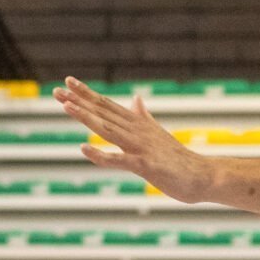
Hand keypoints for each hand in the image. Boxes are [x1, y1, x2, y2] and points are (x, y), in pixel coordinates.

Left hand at [52, 78, 214, 202]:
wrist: (202, 176)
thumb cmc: (177, 159)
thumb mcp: (157, 134)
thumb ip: (143, 116)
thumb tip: (135, 98)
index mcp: (137, 124)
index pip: (107, 105)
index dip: (87, 94)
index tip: (67, 82)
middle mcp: (136, 131)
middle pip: (104, 113)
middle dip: (79, 102)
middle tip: (57, 91)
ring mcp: (140, 147)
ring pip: (108, 129)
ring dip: (87, 118)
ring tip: (66, 107)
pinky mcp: (145, 166)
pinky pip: (119, 160)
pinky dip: (101, 155)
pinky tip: (84, 149)